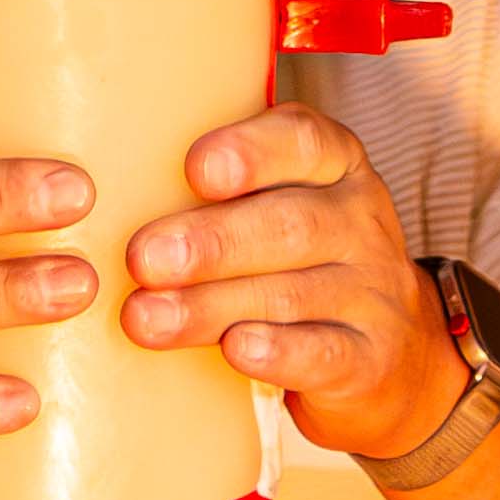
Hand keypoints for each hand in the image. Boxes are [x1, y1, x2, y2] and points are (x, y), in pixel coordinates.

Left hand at [120, 105, 467, 460]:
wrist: (394, 357)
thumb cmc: (306, 267)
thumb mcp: (281, 210)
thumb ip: (220, 197)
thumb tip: (105, 200)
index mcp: (336, 167)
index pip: (305, 141)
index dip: (252, 150)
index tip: (195, 168)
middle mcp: (360, 221)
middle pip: (289, 223)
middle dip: (210, 241)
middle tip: (142, 258)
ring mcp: (371, 291)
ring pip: (292, 293)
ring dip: (212, 305)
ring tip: (147, 318)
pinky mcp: (370, 359)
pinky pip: (324, 353)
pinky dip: (277, 352)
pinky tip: (235, 349)